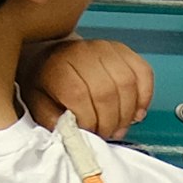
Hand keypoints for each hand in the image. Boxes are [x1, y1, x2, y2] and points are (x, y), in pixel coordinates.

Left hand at [22, 35, 155, 133]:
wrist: (52, 54)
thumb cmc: (46, 83)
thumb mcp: (37, 103)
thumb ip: (52, 120)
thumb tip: (73, 134)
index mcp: (59, 67)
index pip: (79, 95)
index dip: (88, 122)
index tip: (87, 134)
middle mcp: (84, 53)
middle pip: (106, 92)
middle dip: (109, 122)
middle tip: (106, 135)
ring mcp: (106, 48)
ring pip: (127, 83)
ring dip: (127, 113)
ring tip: (119, 127)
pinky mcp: (123, 50)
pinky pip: (143, 72)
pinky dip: (145, 96)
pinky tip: (136, 112)